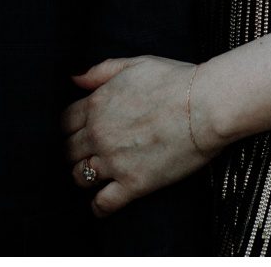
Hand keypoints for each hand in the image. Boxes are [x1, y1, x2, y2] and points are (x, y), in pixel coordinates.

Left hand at [61, 55, 221, 216]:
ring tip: (95, 176)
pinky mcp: (133, 184)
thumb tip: (74, 79)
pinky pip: (103, 203)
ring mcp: (113, 161)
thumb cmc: (175, 81)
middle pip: (68, 151)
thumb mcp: (135, 64)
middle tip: (87, 154)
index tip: (80, 132)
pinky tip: (100, 204)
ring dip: (83, 176)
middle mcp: (98, 134)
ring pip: (79, 177)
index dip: (71, 128)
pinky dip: (97, 206)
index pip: (64, 123)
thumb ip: (102, 71)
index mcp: (96, 104)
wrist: (206, 105)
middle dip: (75, 152)